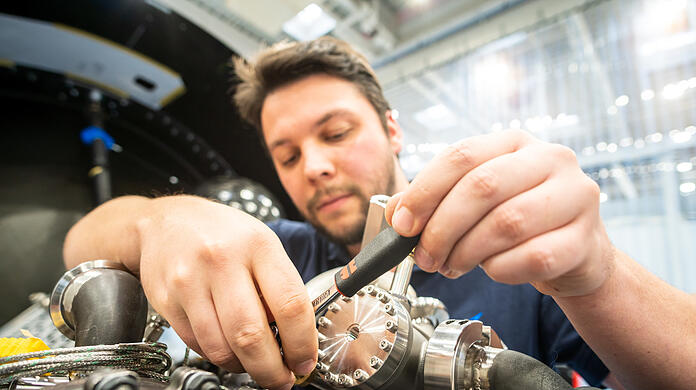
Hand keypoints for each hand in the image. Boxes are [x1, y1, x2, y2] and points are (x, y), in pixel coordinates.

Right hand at [136, 196, 315, 389]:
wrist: (165, 221)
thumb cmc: (222, 233)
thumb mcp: (262, 244)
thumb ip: (280, 287)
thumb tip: (296, 338)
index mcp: (258, 245)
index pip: (290, 304)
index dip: (302, 343)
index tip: (305, 362)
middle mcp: (222, 261)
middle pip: (251, 335)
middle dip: (271, 370)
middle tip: (281, 379)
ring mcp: (190, 281)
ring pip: (221, 347)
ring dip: (244, 367)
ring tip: (254, 365)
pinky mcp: (167, 300)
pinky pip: (197, 344)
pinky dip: (218, 356)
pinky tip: (228, 349)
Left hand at [385, 130, 614, 296]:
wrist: (575, 252)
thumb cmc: (519, 222)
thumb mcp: (475, 201)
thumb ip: (435, 201)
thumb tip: (397, 213)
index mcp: (515, 142)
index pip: (461, 155)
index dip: (424, 191)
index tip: (403, 224)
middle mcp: (551, 159)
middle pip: (482, 187)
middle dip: (442, 228)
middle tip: (425, 256)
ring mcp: (576, 196)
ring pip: (506, 224)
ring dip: (466, 252)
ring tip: (452, 265)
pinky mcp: (587, 239)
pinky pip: (533, 258)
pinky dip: (500, 270)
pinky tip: (492, 270)